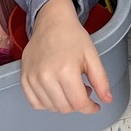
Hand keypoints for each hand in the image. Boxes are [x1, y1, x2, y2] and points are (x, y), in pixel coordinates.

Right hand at [20, 0, 111, 114]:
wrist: (52, 23)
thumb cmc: (73, 37)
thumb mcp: (92, 57)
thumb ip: (101, 80)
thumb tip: (107, 100)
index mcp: (65, 70)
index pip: (79, 103)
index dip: (90, 108)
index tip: (95, 106)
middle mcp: (46, 76)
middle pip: (65, 108)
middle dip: (78, 104)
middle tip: (84, 89)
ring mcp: (32, 78)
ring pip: (51, 107)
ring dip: (64, 103)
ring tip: (70, 87)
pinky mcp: (24, 79)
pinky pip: (36, 103)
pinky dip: (48, 103)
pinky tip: (56, 91)